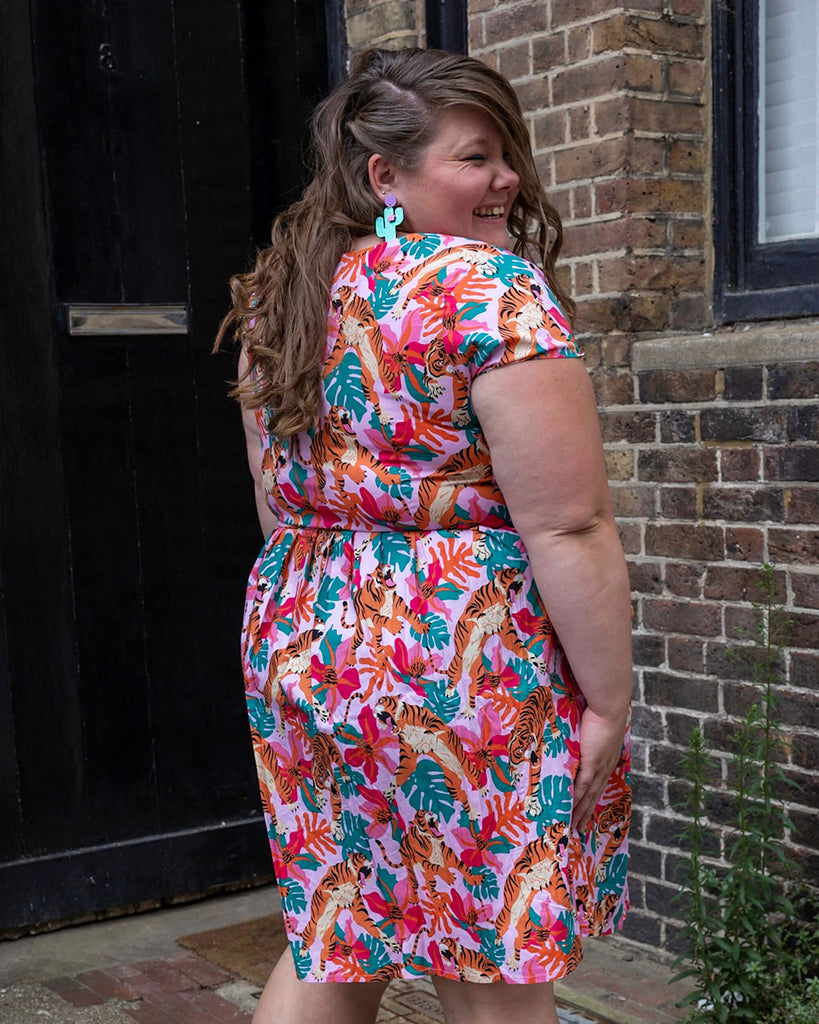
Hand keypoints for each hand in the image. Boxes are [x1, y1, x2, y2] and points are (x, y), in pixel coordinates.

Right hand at [571, 707, 627, 831]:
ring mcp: (599, 766)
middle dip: (586, 813)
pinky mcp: (591, 763)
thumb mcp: (597, 726)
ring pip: (589, 795)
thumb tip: (581, 735)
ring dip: (580, 812)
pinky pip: (582, 786)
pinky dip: (576, 800)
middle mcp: (606, 766)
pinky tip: (569, 810)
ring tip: (573, 826)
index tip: (586, 811)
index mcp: (608, 758)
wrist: (610, 705)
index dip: (592, 798)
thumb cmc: (602, 710)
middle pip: (595, 795)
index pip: (599, 783)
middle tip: (579, 829)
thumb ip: (589, 734)